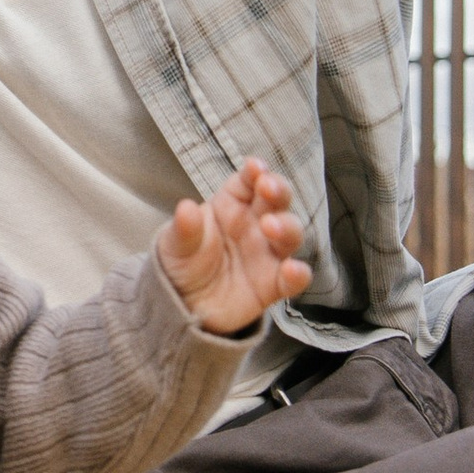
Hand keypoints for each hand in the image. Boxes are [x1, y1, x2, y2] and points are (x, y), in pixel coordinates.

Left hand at [157, 158, 311, 334]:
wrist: (180, 305)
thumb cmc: (182, 262)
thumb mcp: (175, 244)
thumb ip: (184, 228)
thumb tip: (185, 208)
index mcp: (231, 204)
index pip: (249, 181)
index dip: (256, 171)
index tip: (255, 167)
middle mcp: (255, 224)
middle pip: (278, 200)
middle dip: (279, 189)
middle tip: (268, 188)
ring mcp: (267, 253)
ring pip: (291, 233)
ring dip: (286, 227)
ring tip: (270, 226)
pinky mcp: (273, 285)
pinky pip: (292, 279)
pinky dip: (298, 274)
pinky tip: (293, 270)